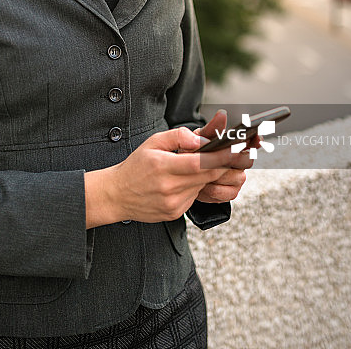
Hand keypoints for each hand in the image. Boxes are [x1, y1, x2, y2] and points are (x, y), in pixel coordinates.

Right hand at [84, 127, 232, 227]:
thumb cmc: (136, 166)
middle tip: (233, 155)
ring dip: (206, 176)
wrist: (117, 194)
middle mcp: (169, 188)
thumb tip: (200, 140)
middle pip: (206, 176)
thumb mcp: (152, 142)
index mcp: (163, 166)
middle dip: (221, 165)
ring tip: (197, 166)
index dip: (220, 157)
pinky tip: (182, 182)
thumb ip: (178, 136)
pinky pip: (193, 197)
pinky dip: (194, 187)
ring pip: (202, 186)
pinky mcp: (174, 213)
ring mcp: (172, 203)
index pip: (200, 163)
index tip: (234, 150)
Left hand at [193, 110, 256, 203]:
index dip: (256, 140)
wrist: (184, 172)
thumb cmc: (194, 151)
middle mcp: (239, 161)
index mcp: (234, 145)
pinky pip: (228, 192)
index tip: (256, 139)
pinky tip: (204, 185)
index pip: (252, 142)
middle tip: (212, 158)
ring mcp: (237, 177)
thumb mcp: (200, 137)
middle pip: (246, 161)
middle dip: (228, 160)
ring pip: (235, 178)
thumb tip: (222, 114)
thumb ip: (212, 127)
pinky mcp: (231, 192)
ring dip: (217, 176)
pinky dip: (214, 190)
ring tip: (202, 172)